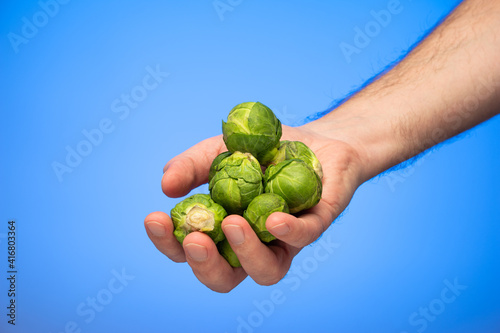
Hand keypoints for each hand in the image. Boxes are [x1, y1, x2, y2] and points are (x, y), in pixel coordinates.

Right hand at [144, 125, 363, 291]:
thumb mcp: (218, 151)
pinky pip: (304, 237)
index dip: (170, 244)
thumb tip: (165, 185)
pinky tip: (274, 219)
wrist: (312, 139)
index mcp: (223, 232)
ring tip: (232, 223)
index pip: (191, 251)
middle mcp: (252, 244)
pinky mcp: (316, 224)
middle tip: (194, 240)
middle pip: (224, 277)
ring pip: (266, 271)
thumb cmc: (261, 152)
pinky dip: (289, 231)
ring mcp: (284, 240)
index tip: (155, 219)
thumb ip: (192, 167)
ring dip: (246, 253)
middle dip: (205, 265)